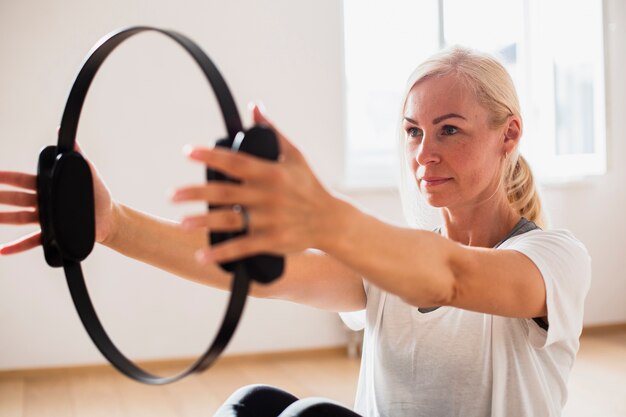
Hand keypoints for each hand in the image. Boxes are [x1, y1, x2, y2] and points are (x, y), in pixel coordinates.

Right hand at [0, 141, 115, 255]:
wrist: (110, 219)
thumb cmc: (98, 195)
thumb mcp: (88, 172)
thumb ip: (77, 156)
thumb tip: (65, 135)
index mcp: (49, 187)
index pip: (24, 181)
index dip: (8, 178)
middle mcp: (44, 203)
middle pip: (16, 199)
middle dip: (0, 197)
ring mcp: (46, 219)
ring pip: (19, 218)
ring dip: (3, 218)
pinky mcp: (52, 235)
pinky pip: (32, 242)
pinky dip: (16, 247)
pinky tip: (3, 250)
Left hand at [172, 104, 343, 263]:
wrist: (331, 221)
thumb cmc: (310, 185)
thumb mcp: (295, 155)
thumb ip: (273, 132)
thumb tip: (254, 107)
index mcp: (271, 173)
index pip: (235, 162)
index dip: (210, 156)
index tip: (187, 152)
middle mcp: (268, 196)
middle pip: (225, 193)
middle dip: (196, 193)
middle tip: (171, 195)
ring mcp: (269, 220)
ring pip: (231, 221)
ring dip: (204, 222)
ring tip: (181, 222)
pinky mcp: (272, 241)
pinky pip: (243, 247)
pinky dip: (222, 253)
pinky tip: (203, 256)